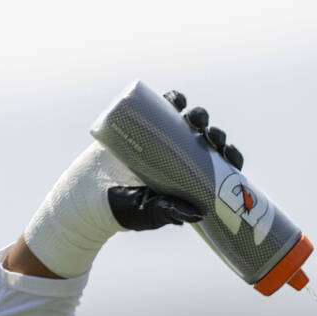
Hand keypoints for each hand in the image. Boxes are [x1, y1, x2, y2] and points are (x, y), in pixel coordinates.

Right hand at [16, 88, 244, 277]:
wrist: (86, 197)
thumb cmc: (122, 210)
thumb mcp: (149, 213)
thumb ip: (170, 213)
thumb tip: (201, 211)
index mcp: (190, 180)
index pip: (219, 166)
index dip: (229, 157)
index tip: (229, 154)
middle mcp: (180, 158)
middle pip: (207, 141)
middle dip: (215, 134)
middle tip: (211, 134)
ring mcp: (162, 140)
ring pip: (188, 122)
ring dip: (198, 115)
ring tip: (195, 117)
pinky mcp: (141, 126)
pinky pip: (161, 107)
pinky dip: (172, 100)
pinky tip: (178, 100)